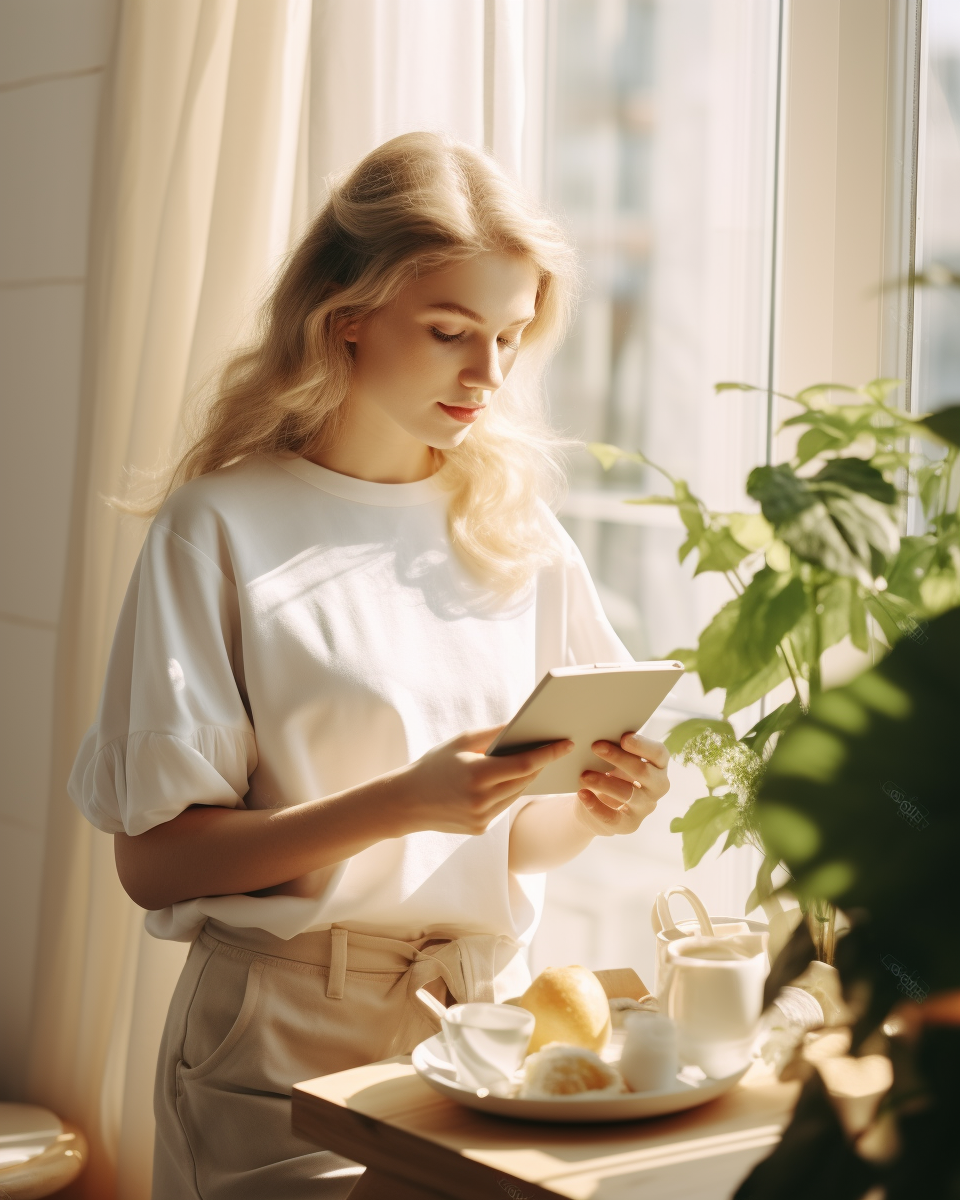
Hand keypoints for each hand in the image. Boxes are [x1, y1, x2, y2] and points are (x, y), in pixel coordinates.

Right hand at [392, 727, 573, 835]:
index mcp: (477, 774)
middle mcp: (481, 800)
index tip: (566, 743)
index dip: (548, 753)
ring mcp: (481, 818)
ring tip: (534, 761)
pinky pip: (504, 806)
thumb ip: (494, 734)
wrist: (406, 802)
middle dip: (540, 763)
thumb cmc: (434, 765)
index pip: (524, 764)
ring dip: (527, 778)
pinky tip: (509, 780)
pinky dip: (509, 791)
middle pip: (525, 780)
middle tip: (553, 747)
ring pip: (517, 794)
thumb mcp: (461, 741)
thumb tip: (523, 724)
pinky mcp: (480, 829)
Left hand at [575, 732, 669, 836]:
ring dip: (604, 782)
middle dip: (618, 758)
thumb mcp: (616, 758)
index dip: (642, 745)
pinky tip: (582, 794)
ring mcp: (646, 807)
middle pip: (643, 772)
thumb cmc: (611, 771)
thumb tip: (602, 734)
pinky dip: (596, 806)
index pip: (659, 754)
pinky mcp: (630, 824)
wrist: (596, 803)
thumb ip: (617, 747)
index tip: (623, 737)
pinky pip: (614, 817)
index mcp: (658, 765)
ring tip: (584, 775)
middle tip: (595, 746)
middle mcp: (658, 786)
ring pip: (628, 794)